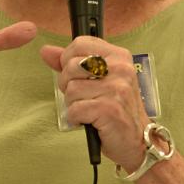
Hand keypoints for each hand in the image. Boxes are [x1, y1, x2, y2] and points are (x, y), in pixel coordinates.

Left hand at [40, 37, 149, 171]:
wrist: (137, 139)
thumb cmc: (116, 108)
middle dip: (68, 84)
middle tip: (83, 96)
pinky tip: (88, 120)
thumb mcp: (98, 79)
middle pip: (71, 66)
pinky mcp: (109, 109)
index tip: (77, 75)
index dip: (68, 60)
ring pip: (71, 89)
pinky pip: (75, 109)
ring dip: (73, 104)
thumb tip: (46, 51)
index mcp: (118, 56)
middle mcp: (120, 68)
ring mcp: (116, 88)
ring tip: (88, 109)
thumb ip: (71, 62)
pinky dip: (76, 118)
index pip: (80, 43)